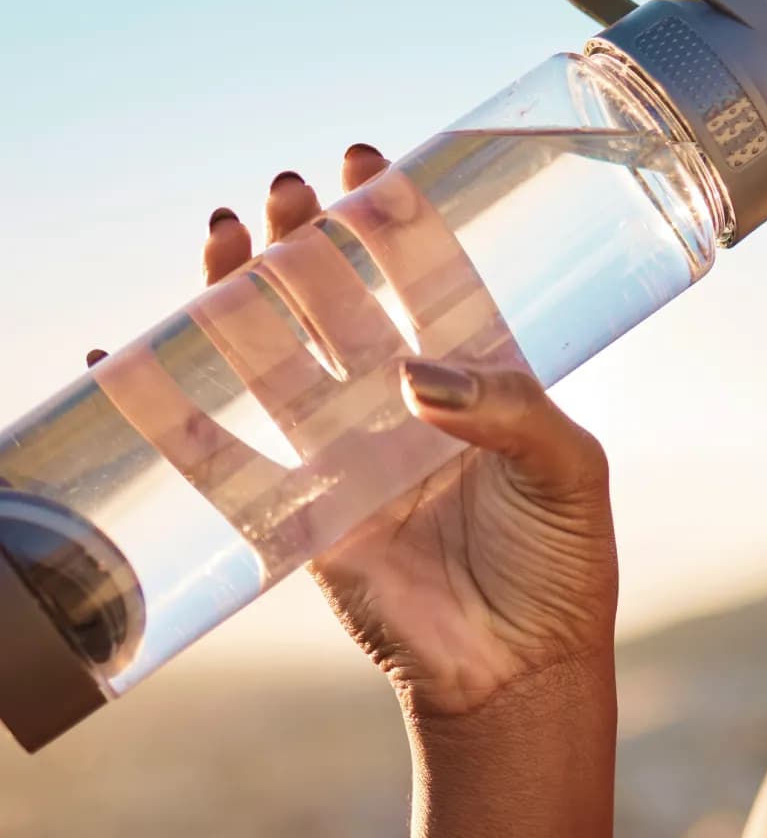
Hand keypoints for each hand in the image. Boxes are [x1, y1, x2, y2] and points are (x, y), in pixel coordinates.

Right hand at [93, 143, 620, 721]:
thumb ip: (510, 410)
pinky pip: (222, 461)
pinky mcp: (302, 518)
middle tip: (288, 192)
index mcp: (476, 380)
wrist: (524, 669)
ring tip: (222, 232)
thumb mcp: (570, 469)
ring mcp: (346, 457)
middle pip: (340, 307)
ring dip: (242, 300)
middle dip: (311, 245)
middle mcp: (404, 407)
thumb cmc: (563, 562)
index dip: (395, 225)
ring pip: (276, 362)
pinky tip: (125, 358)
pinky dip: (169, 416)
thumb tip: (414, 376)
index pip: (428, 281)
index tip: (366, 168)